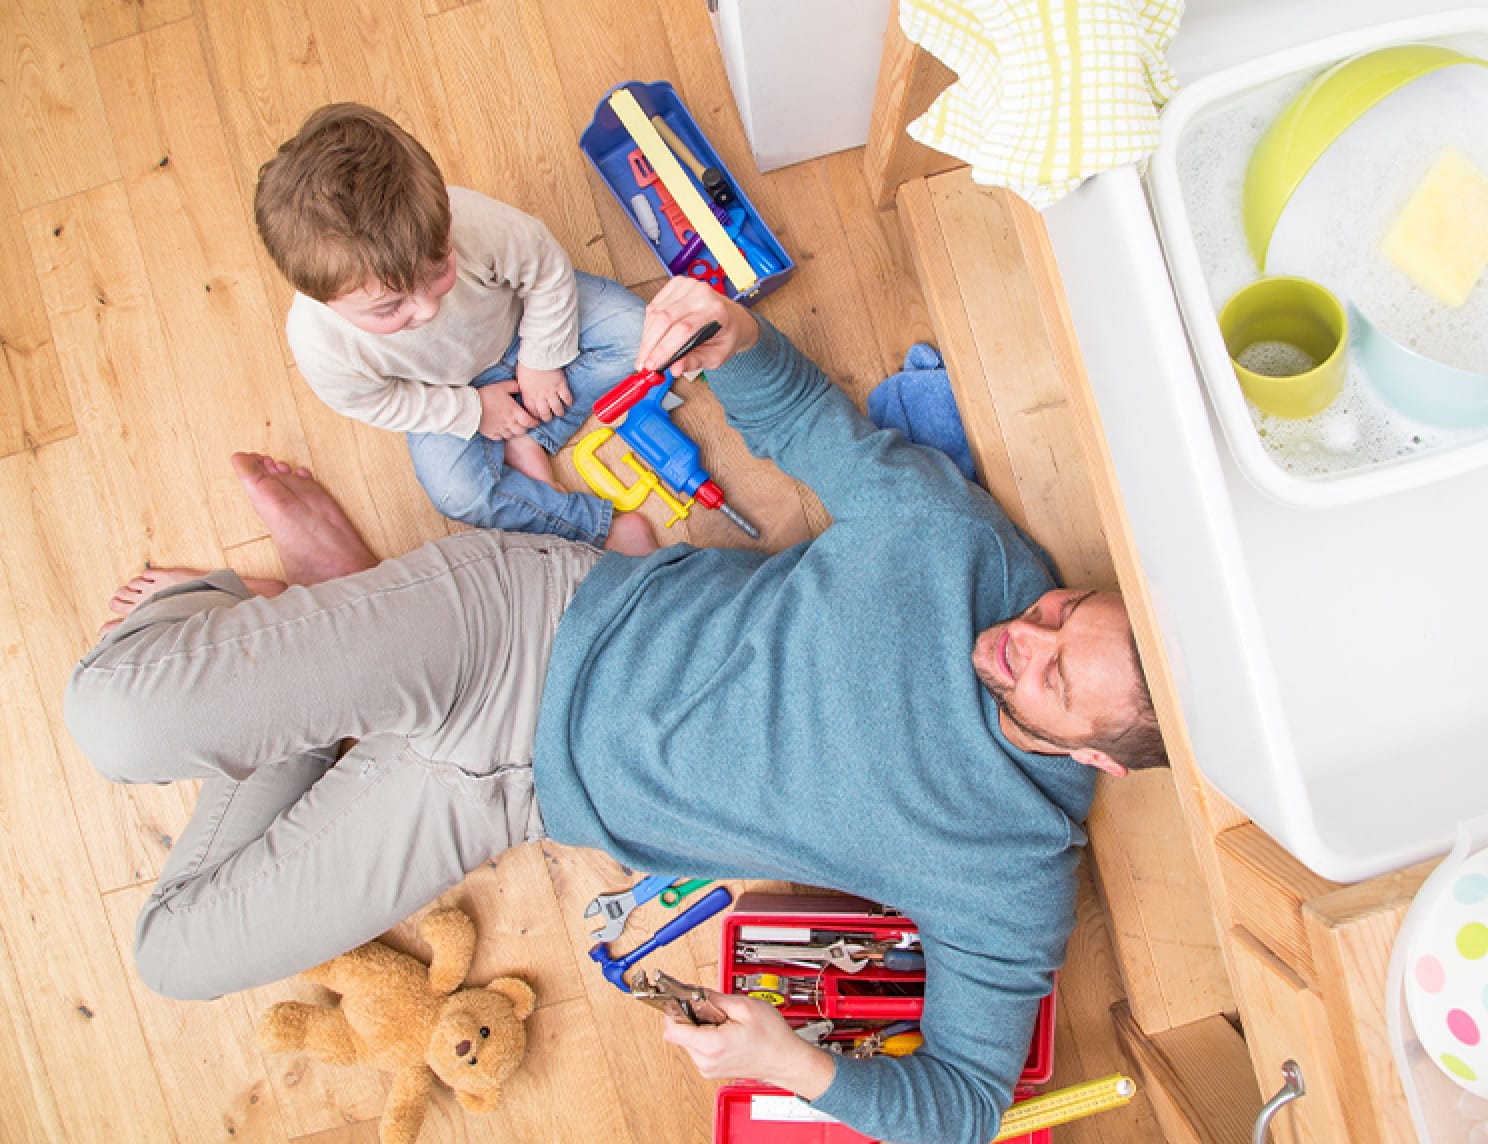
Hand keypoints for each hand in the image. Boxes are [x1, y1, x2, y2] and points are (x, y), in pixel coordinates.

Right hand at [477, 380, 538, 439]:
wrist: (470, 405)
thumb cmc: (487, 394)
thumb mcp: (502, 386)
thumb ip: (513, 386)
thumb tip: (521, 386)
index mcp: (514, 411)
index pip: (529, 422)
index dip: (534, 423)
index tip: (535, 421)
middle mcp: (509, 422)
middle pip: (522, 431)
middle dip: (525, 428)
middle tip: (524, 424)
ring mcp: (500, 429)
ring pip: (512, 435)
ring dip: (514, 432)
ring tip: (513, 428)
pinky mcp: (491, 433)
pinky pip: (500, 438)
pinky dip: (503, 435)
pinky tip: (502, 430)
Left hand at [514, 362, 571, 422]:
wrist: (538, 355)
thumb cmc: (526, 365)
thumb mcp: (520, 379)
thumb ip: (524, 389)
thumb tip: (525, 393)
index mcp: (529, 395)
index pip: (532, 412)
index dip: (535, 416)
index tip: (537, 417)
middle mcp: (540, 397)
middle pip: (545, 414)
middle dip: (547, 418)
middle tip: (549, 418)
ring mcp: (552, 392)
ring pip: (557, 408)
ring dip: (559, 412)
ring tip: (560, 413)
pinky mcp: (561, 385)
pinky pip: (567, 397)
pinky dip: (568, 402)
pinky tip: (569, 403)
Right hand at [635, 276, 758, 375]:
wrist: (733, 318)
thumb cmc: (726, 336)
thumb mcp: (717, 356)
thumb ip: (695, 362)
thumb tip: (675, 368)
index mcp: (715, 311)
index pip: (683, 329)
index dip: (663, 348)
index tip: (652, 365)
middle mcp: (701, 294)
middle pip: (664, 319)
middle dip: (650, 345)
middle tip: (644, 363)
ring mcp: (688, 286)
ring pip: (655, 313)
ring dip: (647, 336)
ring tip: (646, 354)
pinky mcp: (676, 284)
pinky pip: (654, 306)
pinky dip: (649, 325)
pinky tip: (652, 337)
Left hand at [661, 991, 835, 1099]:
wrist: (785, 1060)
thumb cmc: (772, 1038)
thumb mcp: (744, 1006)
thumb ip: (714, 997)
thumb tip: (693, 991)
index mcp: (711, 1046)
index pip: (672, 1029)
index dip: (673, 1010)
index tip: (679, 999)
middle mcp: (705, 1061)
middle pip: (678, 1033)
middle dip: (690, 1015)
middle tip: (711, 1008)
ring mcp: (707, 1068)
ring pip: (687, 1039)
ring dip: (698, 1026)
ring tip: (723, 1021)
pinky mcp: (710, 1069)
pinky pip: (697, 1047)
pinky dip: (705, 1036)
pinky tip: (723, 1031)